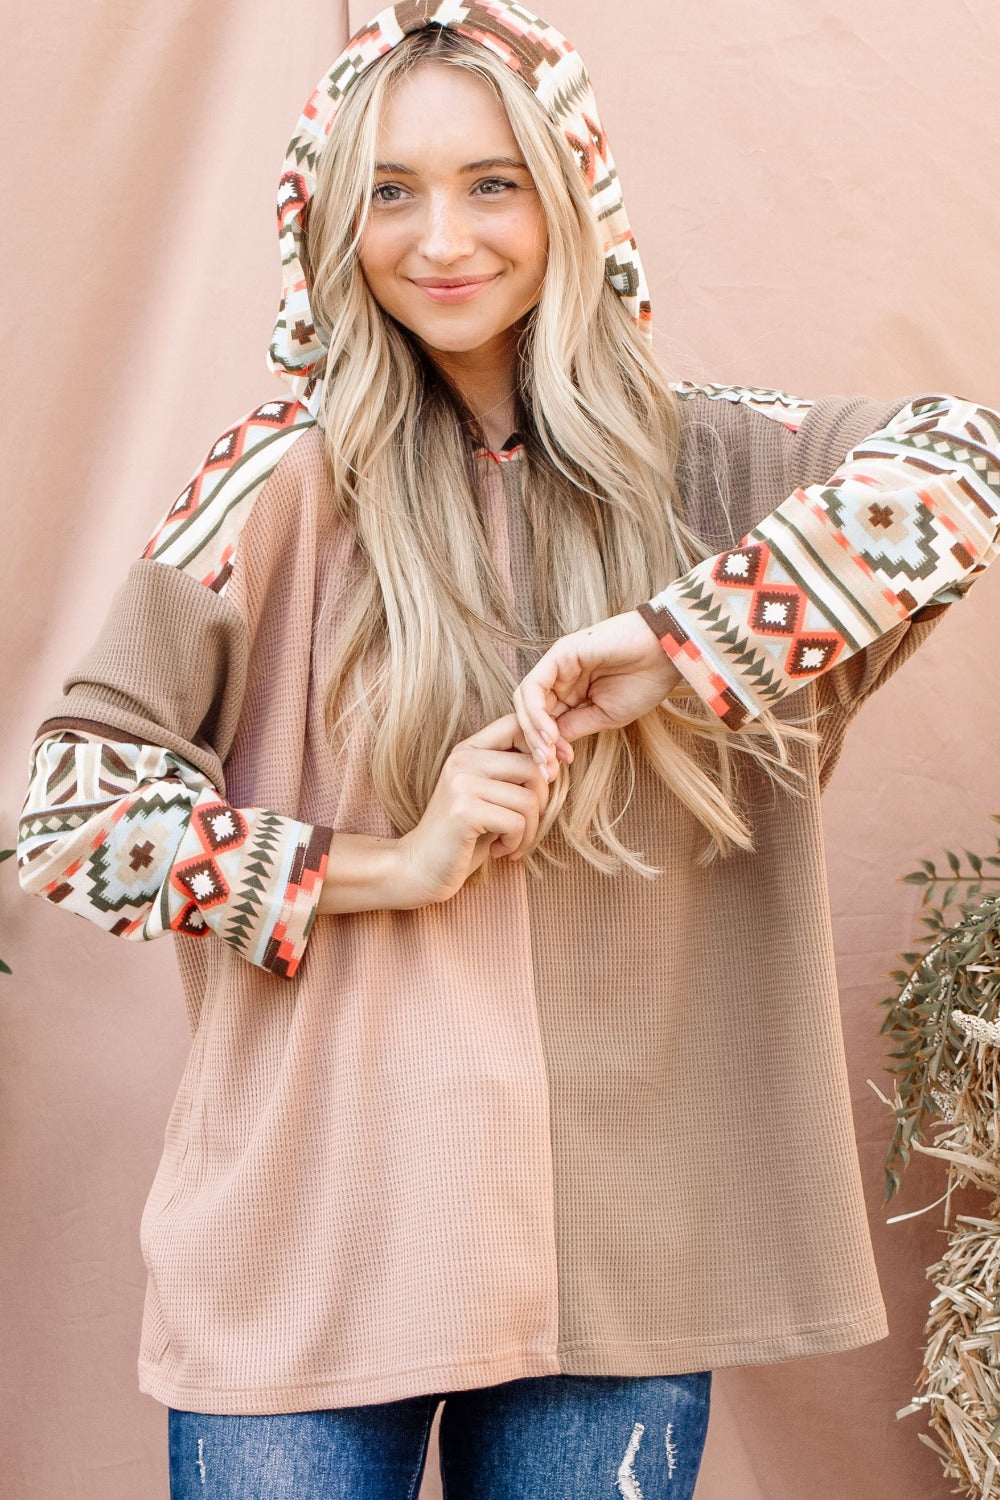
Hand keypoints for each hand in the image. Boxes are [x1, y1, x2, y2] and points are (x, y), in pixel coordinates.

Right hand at [393, 713, 549, 906]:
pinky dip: (516, 843)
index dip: (544, 746)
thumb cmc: (464, 835)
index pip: (516, 724)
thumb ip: (513, 775)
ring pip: (529, 799)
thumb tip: (558, 759)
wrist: (421, 868)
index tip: (553, 775)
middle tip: (526, 825)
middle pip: (534, 766)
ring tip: (512, 842)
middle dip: (543, 802)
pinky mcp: (464, 811)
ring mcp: (461, 783)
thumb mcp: (489, 797)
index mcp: (469, 751)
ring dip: (530, 830)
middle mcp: (463, 760)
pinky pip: (516, 822)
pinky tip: (498, 850)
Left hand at [513, 610, 679, 781]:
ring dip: (532, 732)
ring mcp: (557, 664)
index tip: (553, 772)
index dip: (544, 749)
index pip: (543, 722)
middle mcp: (559, 677)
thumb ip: (575, 727)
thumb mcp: (606, 715)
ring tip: (548, 754)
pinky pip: (534, 686)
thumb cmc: (644, 682)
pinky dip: (536, 713)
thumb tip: (550, 748)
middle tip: (546, 769)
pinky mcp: (559, 654)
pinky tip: (551, 734)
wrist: (667, 654)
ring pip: (526, 701)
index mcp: (570, 691)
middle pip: (529, 713)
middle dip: (534, 745)